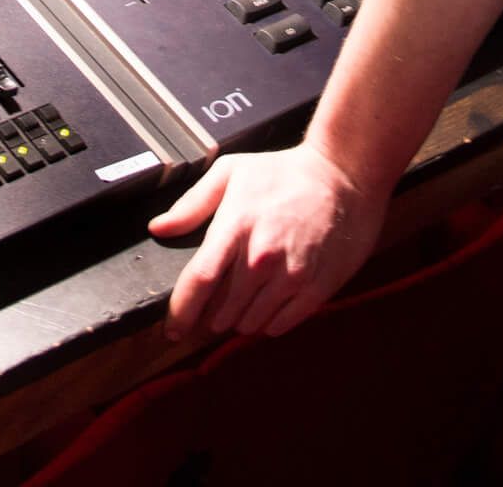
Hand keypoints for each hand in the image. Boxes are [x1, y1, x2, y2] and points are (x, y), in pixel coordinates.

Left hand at [149, 143, 387, 340]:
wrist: (343, 176)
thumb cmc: (284, 173)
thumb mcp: (232, 173)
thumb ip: (192, 204)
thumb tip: (159, 228)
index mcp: (236, 226)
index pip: (200, 281)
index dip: (181, 311)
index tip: (171, 330)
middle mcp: (262, 257)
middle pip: (223, 311)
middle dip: (211, 317)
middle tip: (213, 308)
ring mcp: (291, 276)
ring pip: (250, 323)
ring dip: (240, 320)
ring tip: (244, 299)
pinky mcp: (316, 289)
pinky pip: (281, 325)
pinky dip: (268, 323)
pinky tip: (268, 303)